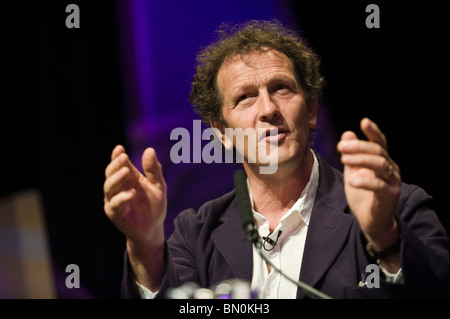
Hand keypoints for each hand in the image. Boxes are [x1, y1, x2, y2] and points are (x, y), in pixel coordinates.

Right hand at [103, 145, 166, 245]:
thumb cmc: (154, 205)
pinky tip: (132, 193)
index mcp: (128, 178)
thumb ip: (154, 169)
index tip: (120, 148)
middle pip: (110, 173)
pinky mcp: (115, 213)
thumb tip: (150, 149)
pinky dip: (122, 198)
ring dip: (116, 178)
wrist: (153, 228)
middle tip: (123, 157)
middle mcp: (118, 187)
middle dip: (115, 164)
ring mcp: (114, 200)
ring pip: (109, 187)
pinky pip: (114, 204)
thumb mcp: (158, 185)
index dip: (117, 156)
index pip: (119, 164)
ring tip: (126, 171)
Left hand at [337, 118, 400, 249]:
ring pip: (380, 165)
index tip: (364, 121)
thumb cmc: (363, 194)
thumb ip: (351, 155)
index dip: (373, 132)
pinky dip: (365, 181)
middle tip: (341, 147)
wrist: (371, 220)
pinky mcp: (390, 196)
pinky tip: (352, 180)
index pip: (380, 143)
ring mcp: (392, 182)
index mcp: (382, 161)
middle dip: (359, 147)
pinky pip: (379, 186)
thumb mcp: (353, 171)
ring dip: (361, 160)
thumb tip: (347, 134)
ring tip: (344, 159)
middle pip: (378, 151)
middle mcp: (391, 169)